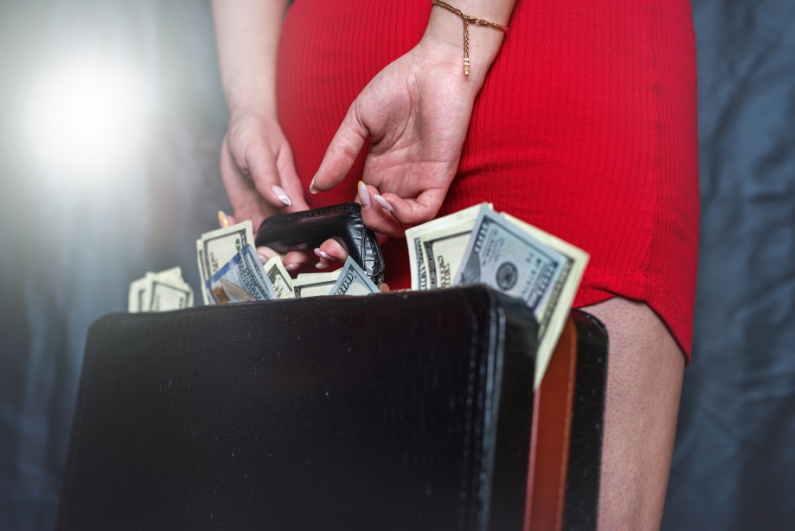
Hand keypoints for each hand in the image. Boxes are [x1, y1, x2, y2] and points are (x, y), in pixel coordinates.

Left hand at [221, 110, 336, 268]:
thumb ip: (269, 177)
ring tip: (243, 255)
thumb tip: (282, 202)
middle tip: (265, 265)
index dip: (303, 248)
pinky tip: (227, 226)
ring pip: (266, 243)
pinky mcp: (247, 210)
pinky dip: (236, 237)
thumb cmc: (256, 132)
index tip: (292, 261)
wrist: (242, 126)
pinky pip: (244, 232)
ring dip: (257, 254)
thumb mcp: (260, 150)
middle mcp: (281, 208)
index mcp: (293, 195)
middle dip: (280, 260)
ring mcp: (264, 211)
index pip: (304, 227)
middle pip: (288, 242)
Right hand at [310, 38, 484, 238]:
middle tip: (358, 206)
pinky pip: (425, 212)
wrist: (434, 69)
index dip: (354, 214)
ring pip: (404, 224)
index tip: (343, 204)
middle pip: (383, 222)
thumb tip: (316, 186)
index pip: (365, 207)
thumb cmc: (398, 85)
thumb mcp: (358, 121)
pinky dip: (405, 216)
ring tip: (372, 199)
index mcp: (379, 169)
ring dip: (384, 221)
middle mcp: (400, 180)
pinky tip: (388, 199)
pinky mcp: (439, 178)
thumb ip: (339, 154)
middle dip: (367, 224)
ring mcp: (419, 181)